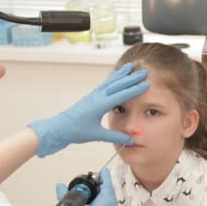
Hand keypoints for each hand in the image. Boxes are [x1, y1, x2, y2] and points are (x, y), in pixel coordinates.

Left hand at [29, 63, 148, 157]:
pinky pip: (104, 85)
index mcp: (100, 105)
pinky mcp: (91, 97)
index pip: (121, 95)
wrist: (60, 128)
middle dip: (131, 78)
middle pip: (117, 84)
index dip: (135, 89)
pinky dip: (112, 79)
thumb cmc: (76, 131)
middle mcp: (97, 97)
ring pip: (110, 82)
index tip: (146, 83)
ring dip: (121, 74)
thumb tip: (130, 139)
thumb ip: (115, 136)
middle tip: (143, 72)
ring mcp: (93, 95)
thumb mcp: (97, 135)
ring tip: (130, 66)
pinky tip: (115, 77)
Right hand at [62, 168, 118, 205]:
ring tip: (90, 195)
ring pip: (108, 201)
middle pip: (108, 191)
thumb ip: (65, 195)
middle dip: (100, 187)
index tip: (101, 171)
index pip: (106, 182)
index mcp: (106, 200)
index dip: (102, 175)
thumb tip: (59, 186)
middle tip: (91, 183)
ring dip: (101, 197)